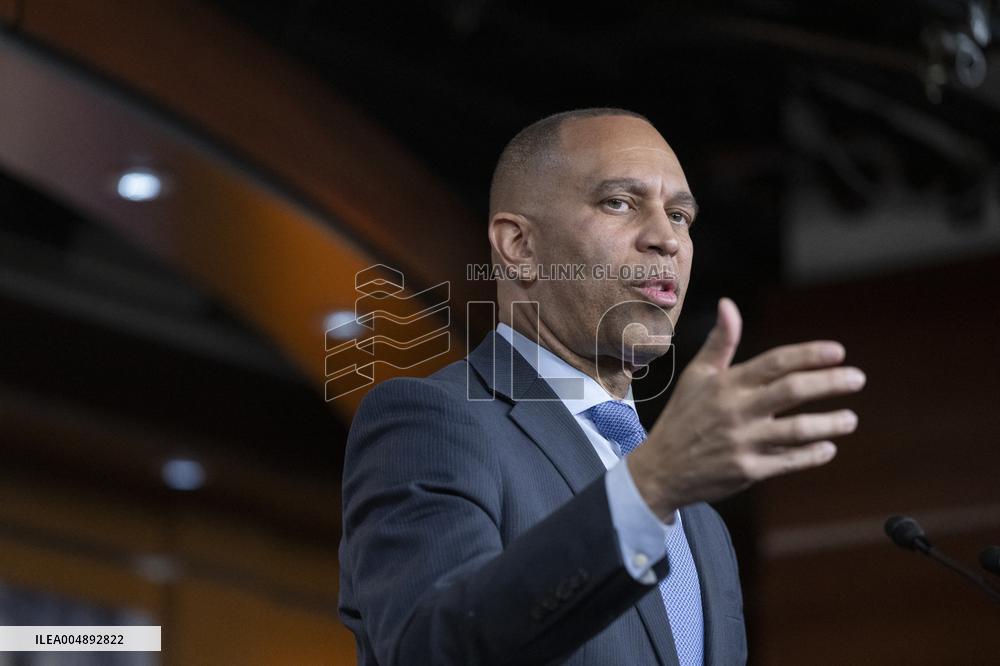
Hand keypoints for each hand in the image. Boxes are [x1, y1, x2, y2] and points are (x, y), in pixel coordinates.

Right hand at [629, 297, 864, 520]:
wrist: (661, 470)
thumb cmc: (683, 418)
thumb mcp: (697, 377)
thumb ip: (720, 342)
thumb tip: (728, 304)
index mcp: (727, 384)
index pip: (775, 362)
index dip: (809, 354)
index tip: (838, 351)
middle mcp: (736, 410)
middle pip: (792, 391)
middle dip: (830, 382)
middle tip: (857, 378)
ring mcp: (743, 442)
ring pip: (797, 430)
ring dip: (830, 423)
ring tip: (850, 419)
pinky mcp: (747, 471)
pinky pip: (789, 461)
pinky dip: (813, 454)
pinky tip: (828, 447)